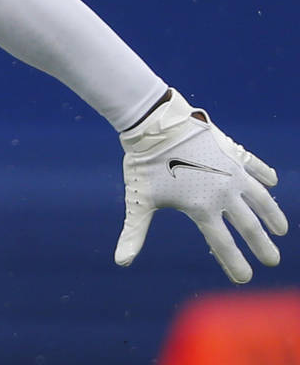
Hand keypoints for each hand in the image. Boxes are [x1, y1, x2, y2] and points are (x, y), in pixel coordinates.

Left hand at [115, 89, 287, 282]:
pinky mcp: (233, 152)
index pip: (222, 244)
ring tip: (281, 230)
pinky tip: (272, 182)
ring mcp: (232, 171)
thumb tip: (120, 262)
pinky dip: (265, 175)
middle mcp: (223, 192)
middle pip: (248, 226)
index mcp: (201, 208)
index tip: (244, 278)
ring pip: (260, 198)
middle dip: (262, 246)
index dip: (234, 263)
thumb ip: (134, 232)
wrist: (156, 124)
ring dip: (272, 215)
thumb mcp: (139, 200)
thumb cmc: (144, 163)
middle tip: (273, 261)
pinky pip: (255, 166)